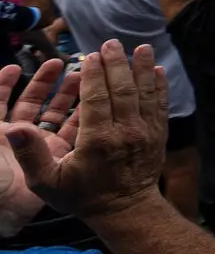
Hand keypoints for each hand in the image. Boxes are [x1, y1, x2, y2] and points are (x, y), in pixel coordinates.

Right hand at [3, 40, 165, 221]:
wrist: (124, 210)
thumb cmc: (82, 195)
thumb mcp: (47, 182)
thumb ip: (31, 154)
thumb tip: (13, 128)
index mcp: (97, 140)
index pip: (96, 98)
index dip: (93, 74)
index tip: (90, 55)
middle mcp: (125, 132)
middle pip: (122, 89)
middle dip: (117, 64)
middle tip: (111, 43)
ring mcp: (145, 132)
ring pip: (144, 93)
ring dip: (143, 68)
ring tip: (142, 48)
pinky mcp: (158, 135)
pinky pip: (160, 105)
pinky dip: (159, 86)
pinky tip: (158, 70)